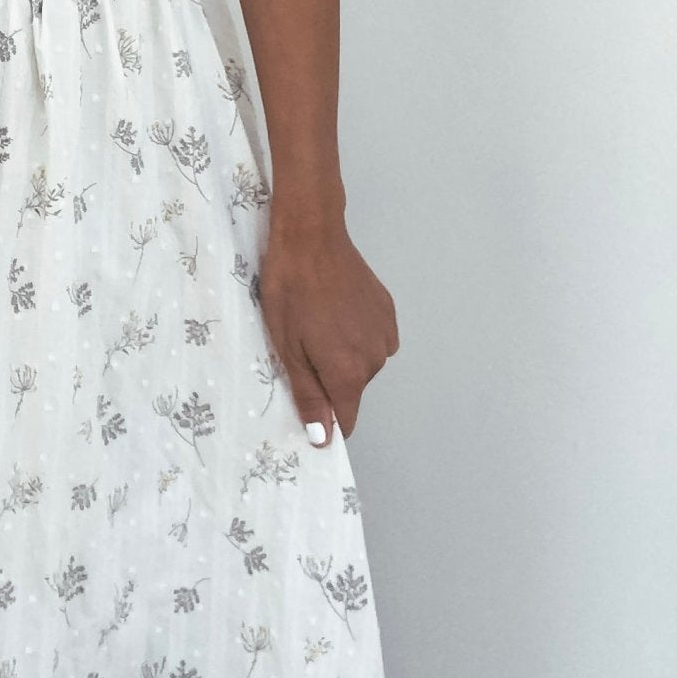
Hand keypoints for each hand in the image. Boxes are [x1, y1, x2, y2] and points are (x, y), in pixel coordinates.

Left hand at [258, 212, 398, 444]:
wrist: (312, 237)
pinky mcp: (389, 311)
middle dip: (328, 377)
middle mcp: (376, 360)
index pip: (347, 420)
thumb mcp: (287, 347)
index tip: (307, 401)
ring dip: (343, 353)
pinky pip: (373, 339)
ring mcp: (386, 334)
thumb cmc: (289, 292)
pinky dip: (357, 333)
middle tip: (301, 343)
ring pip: (363, 363)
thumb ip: (309, 396)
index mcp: (349, 373)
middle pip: (352, 389)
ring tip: (318, 321)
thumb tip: (324, 439)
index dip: (326, 419)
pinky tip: (337, 309)